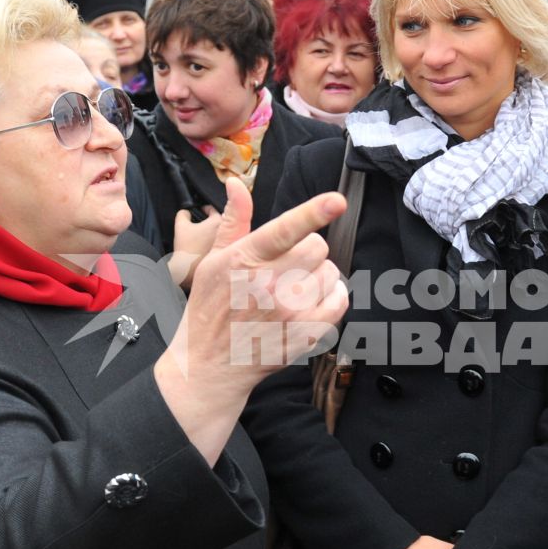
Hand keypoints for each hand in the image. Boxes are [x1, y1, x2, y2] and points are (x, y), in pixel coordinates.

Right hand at [167, 208, 221, 291]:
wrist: (188, 271)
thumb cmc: (187, 250)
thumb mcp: (180, 226)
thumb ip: (184, 213)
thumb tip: (186, 212)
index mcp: (217, 221)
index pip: (212, 209)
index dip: (204, 209)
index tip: (200, 211)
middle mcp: (228, 231)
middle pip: (220, 222)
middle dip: (211, 223)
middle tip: (202, 226)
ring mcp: (230, 244)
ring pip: (224, 234)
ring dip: (215, 234)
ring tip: (203, 239)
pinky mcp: (228, 256)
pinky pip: (225, 246)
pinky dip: (218, 245)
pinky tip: (206, 249)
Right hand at [178, 178, 347, 391]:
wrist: (209, 364)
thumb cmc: (211, 308)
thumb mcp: (213, 260)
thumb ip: (234, 221)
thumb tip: (236, 184)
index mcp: (243, 260)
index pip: (285, 230)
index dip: (314, 213)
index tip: (337, 201)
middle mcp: (267, 285)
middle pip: (317, 247)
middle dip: (307, 250)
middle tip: (288, 266)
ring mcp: (289, 313)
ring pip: (330, 272)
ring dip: (318, 275)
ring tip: (292, 289)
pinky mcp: (305, 334)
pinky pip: (339, 301)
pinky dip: (332, 297)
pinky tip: (310, 302)